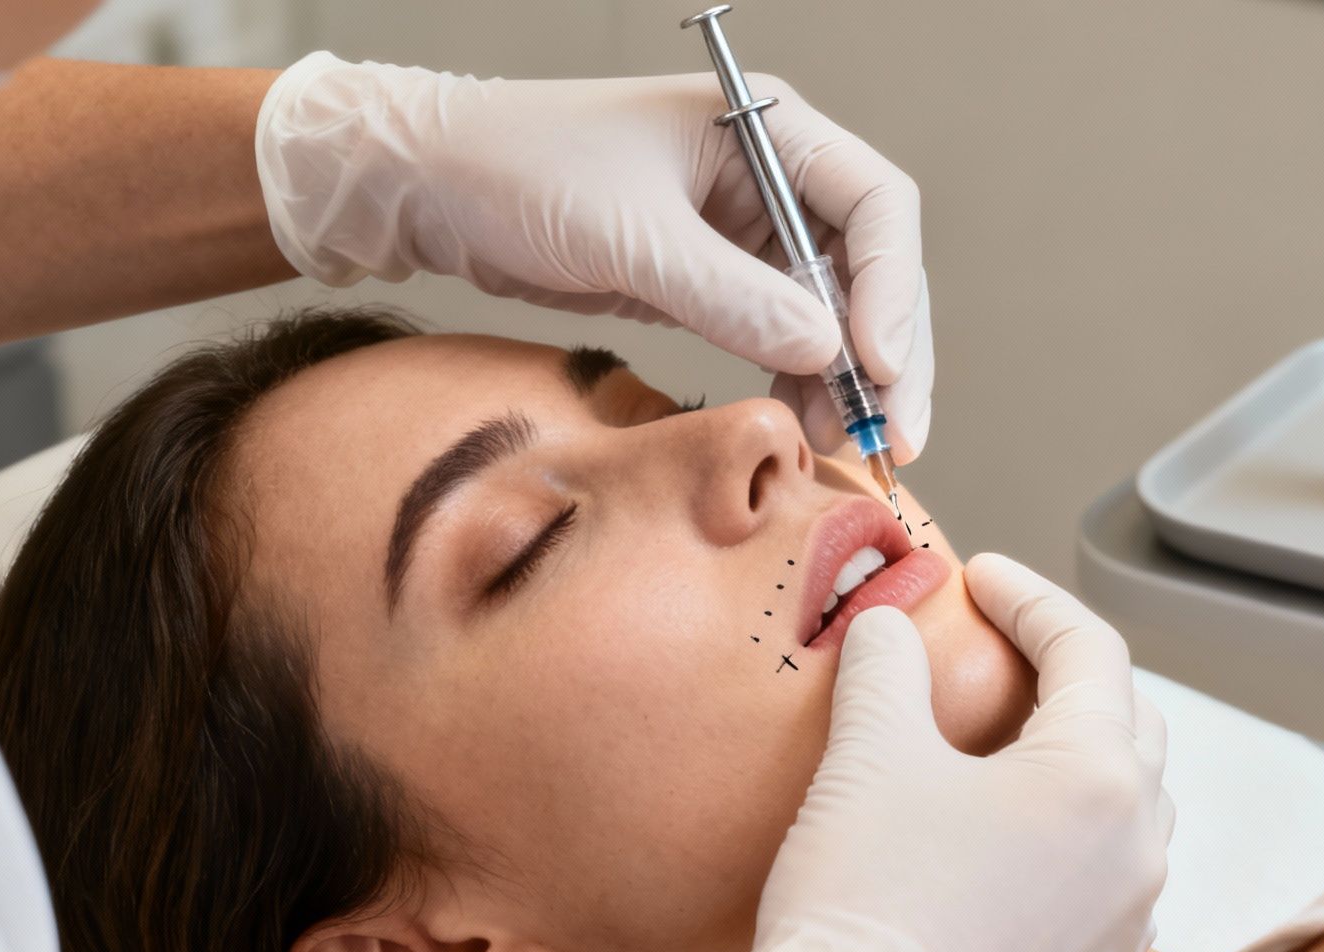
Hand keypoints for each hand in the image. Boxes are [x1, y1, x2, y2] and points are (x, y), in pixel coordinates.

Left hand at [255, 54, 932, 461]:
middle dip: (887, 355)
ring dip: (849, 383)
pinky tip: (801, 430)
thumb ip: (730, 294)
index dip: (890, 289)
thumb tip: (825, 350)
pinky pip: (784, 338)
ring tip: (847, 449)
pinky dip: (800, 385)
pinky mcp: (716, 281)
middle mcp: (772, 177)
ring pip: (836, 314)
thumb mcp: (630, 235)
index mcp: (767, 129)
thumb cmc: (518, 170)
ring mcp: (748, 233)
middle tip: (891, 434)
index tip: (876, 365)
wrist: (432, 185)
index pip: (875, 205)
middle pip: (873, 269)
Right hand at [640, 555, 1171, 951]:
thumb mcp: (868, 756)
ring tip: (1006, 739)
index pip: (1089, 650)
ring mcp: (1126, 925)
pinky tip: (1007, 838)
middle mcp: (1137, 851)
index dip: (1030, 597)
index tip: (981, 578)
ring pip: (1127, 807)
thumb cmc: (865, 907)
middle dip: (1068, 673)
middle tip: (1001, 647)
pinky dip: (1070, 838)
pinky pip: (1107, 882)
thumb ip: (886, 669)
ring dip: (1077, 757)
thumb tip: (885, 628)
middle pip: (1128, 723)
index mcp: (1100, 778)